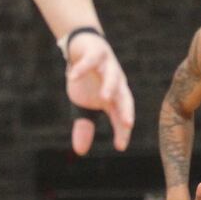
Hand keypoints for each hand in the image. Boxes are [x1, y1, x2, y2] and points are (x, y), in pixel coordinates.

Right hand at [66, 32, 135, 154]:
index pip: (121, 116)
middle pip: (124, 97)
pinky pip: (89, 61)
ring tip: (105, 97)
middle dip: (126, 110)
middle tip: (128, 124)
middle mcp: (116, 83)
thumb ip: (84, 127)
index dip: (122, 130)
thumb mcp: (83, 106)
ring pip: (112, 77)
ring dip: (109, 86)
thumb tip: (80, 152)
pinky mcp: (95, 53)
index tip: (120, 146)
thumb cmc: (88, 80)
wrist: (83, 48)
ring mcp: (107, 67)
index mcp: (115, 97)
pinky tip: (72, 76)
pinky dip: (82, 68)